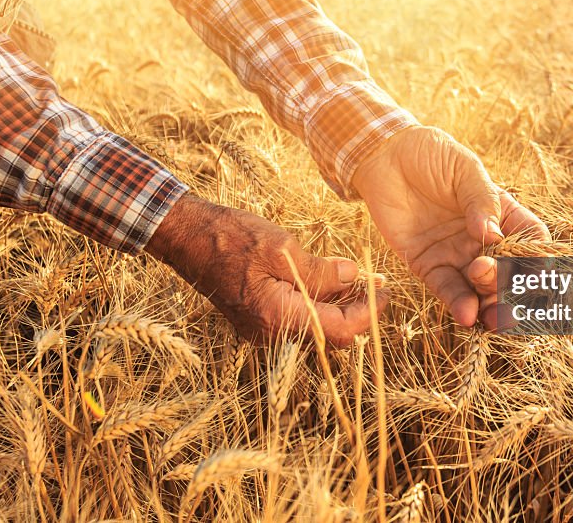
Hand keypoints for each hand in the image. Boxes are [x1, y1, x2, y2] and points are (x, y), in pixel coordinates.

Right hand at [145, 193, 382, 347]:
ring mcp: (261, 329)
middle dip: (357, 314)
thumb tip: (356, 278)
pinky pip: (296, 319)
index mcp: (278, 318)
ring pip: (313, 328)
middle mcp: (270, 333)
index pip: (339, 331)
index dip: (369, 315)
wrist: (185, 237)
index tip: (387, 293)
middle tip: (377, 287)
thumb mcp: (283, 248)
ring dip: (337, 308)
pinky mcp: (257, 318)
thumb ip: (322, 271)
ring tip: (359, 281)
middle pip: (328, 336)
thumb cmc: (231, 237)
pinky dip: (316, 304)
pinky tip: (328, 281)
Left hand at [352, 125, 549, 329]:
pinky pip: (447, 290)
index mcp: (502, 213)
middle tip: (487, 273)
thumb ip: (480, 200)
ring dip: (488, 303)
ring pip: (481, 289)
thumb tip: (492, 235)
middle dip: (508, 285)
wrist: (384, 156)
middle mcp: (483, 239)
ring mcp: (457, 255)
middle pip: (509, 273)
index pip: (532, 241)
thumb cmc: (429, 154)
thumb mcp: (463, 169)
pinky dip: (459, 305)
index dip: (540, 259)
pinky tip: (468, 315)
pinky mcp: (428, 265)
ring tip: (485, 308)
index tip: (539, 270)